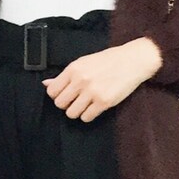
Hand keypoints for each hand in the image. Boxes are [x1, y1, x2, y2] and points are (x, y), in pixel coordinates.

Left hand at [41, 37, 162, 121]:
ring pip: (71, 113)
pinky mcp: (104, 102)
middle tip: (76, 100)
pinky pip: (86, 117)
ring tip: (86, 104)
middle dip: (66, 104)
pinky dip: (88, 115)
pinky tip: (94, 107)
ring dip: (77, 111)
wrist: (131, 61)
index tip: (66, 94)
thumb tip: (46, 84)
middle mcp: (81, 80)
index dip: (57, 95)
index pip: (52, 91)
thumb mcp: (83, 63)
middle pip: (60, 104)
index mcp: (73, 69)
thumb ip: (64, 75)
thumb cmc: (107, 61)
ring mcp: (92, 92)